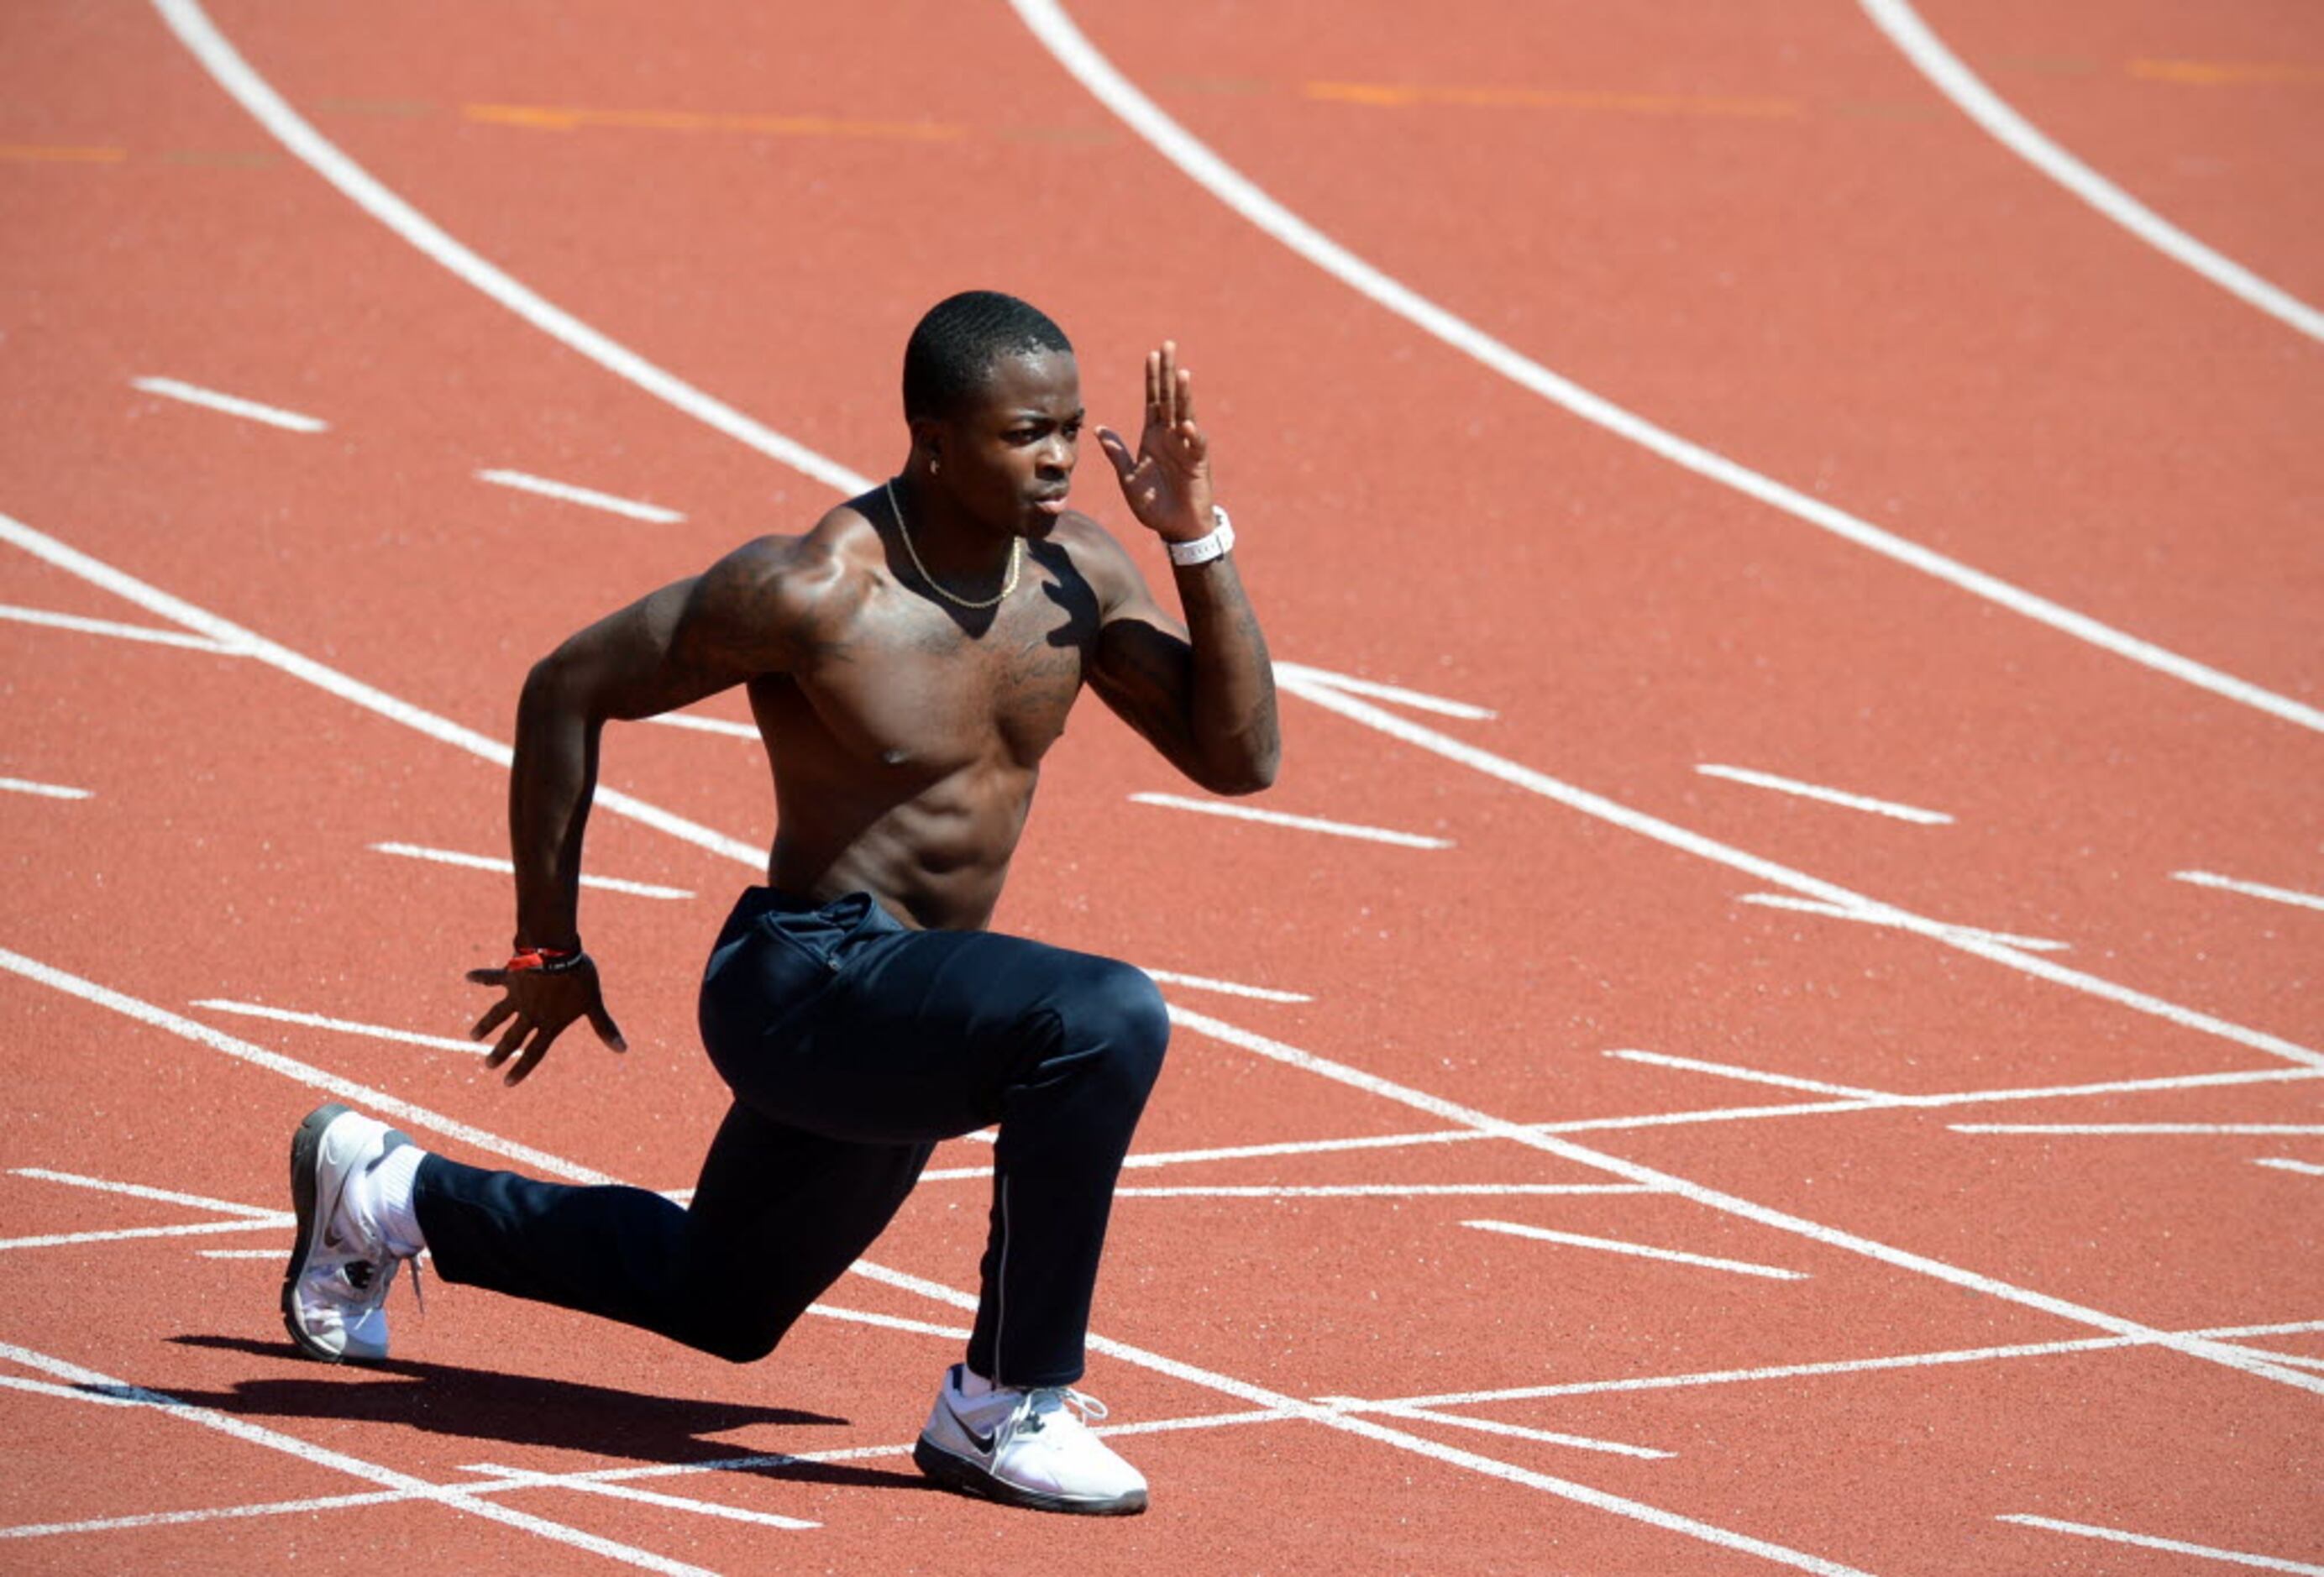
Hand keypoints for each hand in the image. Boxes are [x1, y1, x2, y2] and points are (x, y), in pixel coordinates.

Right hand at [465, 953, 626, 1085]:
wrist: (555, 951)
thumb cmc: (578, 977)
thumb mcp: (592, 1003)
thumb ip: (604, 1026)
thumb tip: (623, 1050)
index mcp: (548, 1023)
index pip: (534, 1052)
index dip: (521, 1068)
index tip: (507, 1083)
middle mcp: (529, 1013)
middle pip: (512, 1038)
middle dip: (500, 1053)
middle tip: (487, 1065)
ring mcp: (517, 996)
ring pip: (497, 1014)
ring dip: (485, 1025)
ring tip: (473, 1036)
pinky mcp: (510, 977)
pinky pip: (492, 977)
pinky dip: (480, 977)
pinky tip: (467, 976)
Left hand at [1097, 340, 1215, 544]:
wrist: (1175, 529)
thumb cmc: (1153, 505)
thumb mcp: (1128, 479)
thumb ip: (1116, 453)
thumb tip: (1098, 429)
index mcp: (1153, 437)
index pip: (1153, 400)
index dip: (1152, 378)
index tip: (1151, 353)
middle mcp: (1171, 436)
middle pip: (1170, 398)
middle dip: (1168, 372)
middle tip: (1168, 345)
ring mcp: (1186, 448)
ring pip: (1185, 415)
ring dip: (1183, 395)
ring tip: (1181, 372)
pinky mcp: (1198, 464)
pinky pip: (1195, 446)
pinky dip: (1192, 435)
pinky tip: (1186, 423)